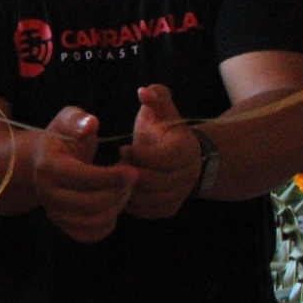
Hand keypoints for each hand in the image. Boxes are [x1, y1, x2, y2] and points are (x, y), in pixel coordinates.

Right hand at [32, 108, 136, 242]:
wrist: (44, 161)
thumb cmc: (63, 137)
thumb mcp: (69, 120)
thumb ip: (79, 119)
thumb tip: (91, 124)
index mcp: (48, 167)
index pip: (82, 178)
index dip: (111, 177)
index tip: (134, 171)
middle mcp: (46, 193)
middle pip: (88, 204)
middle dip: (117, 193)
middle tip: (132, 179)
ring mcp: (53, 212)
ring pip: (90, 221)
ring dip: (115, 207)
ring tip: (123, 190)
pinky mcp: (63, 225)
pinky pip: (89, 235)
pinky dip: (107, 224)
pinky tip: (114, 205)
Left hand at [118, 85, 202, 217]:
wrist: (180, 157)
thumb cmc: (164, 129)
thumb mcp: (162, 110)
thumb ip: (156, 97)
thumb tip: (143, 91)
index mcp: (186, 150)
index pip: (162, 159)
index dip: (139, 155)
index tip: (123, 148)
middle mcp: (188, 175)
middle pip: (154, 181)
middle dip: (130, 173)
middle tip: (115, 165)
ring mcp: (179, 194)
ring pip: (149, 198)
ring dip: (128, 189)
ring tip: (115, 176)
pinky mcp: (168, 209)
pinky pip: (145, 211)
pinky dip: (130, 203)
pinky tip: (119, 190)